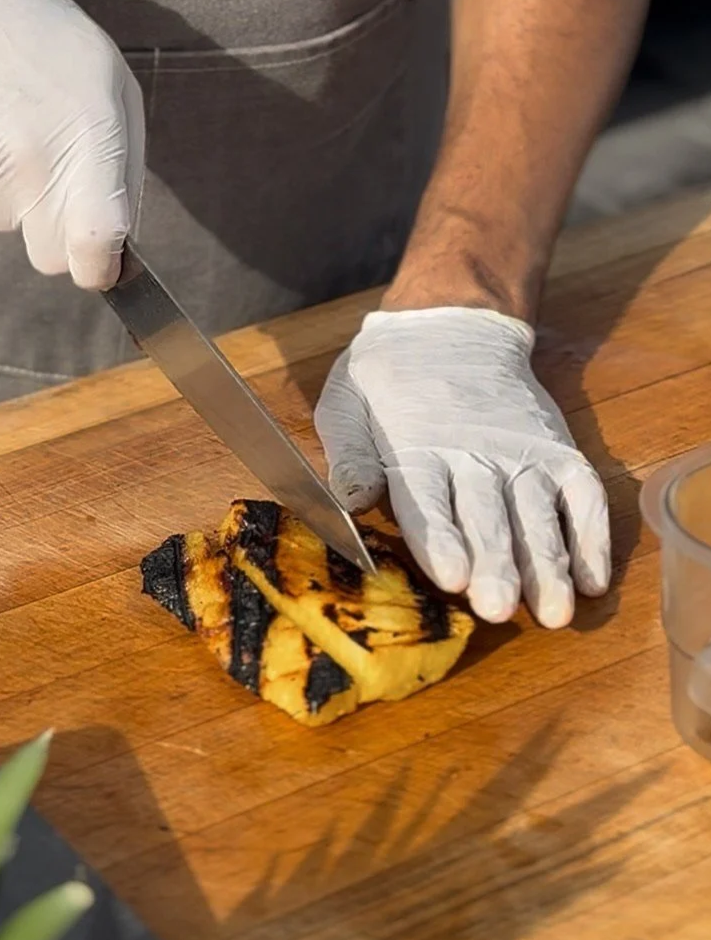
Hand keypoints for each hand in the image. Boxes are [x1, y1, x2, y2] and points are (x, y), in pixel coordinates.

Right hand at [0, 0, 143, 288]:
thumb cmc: (53, 45)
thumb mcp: (114, 88)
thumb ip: (124, 170)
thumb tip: (120, 246)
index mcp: (91, 137)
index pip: (95, 243)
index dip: (99, 268)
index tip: (99, 267)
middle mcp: (36, 156)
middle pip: (47, 256)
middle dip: (55, 232)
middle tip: (51, 171)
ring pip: (3, 222)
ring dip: (10, 191)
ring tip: (8, 124)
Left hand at [315, 307, 610, 627]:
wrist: (450, 327)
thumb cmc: (388, 379)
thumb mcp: (347, 403)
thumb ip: (349, 453)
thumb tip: (351, 498)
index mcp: (417, 447)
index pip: (429, 499)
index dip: (440, 540)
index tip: (452, 577)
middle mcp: (476, 453)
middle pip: (488, 516)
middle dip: (496, 565)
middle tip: (499, 608)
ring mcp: (523, 453)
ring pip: (538, 513)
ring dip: (548, 564)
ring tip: (555, 612)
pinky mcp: (557, 451)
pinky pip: (582, 495)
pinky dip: (592, 538)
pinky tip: (592, 582)